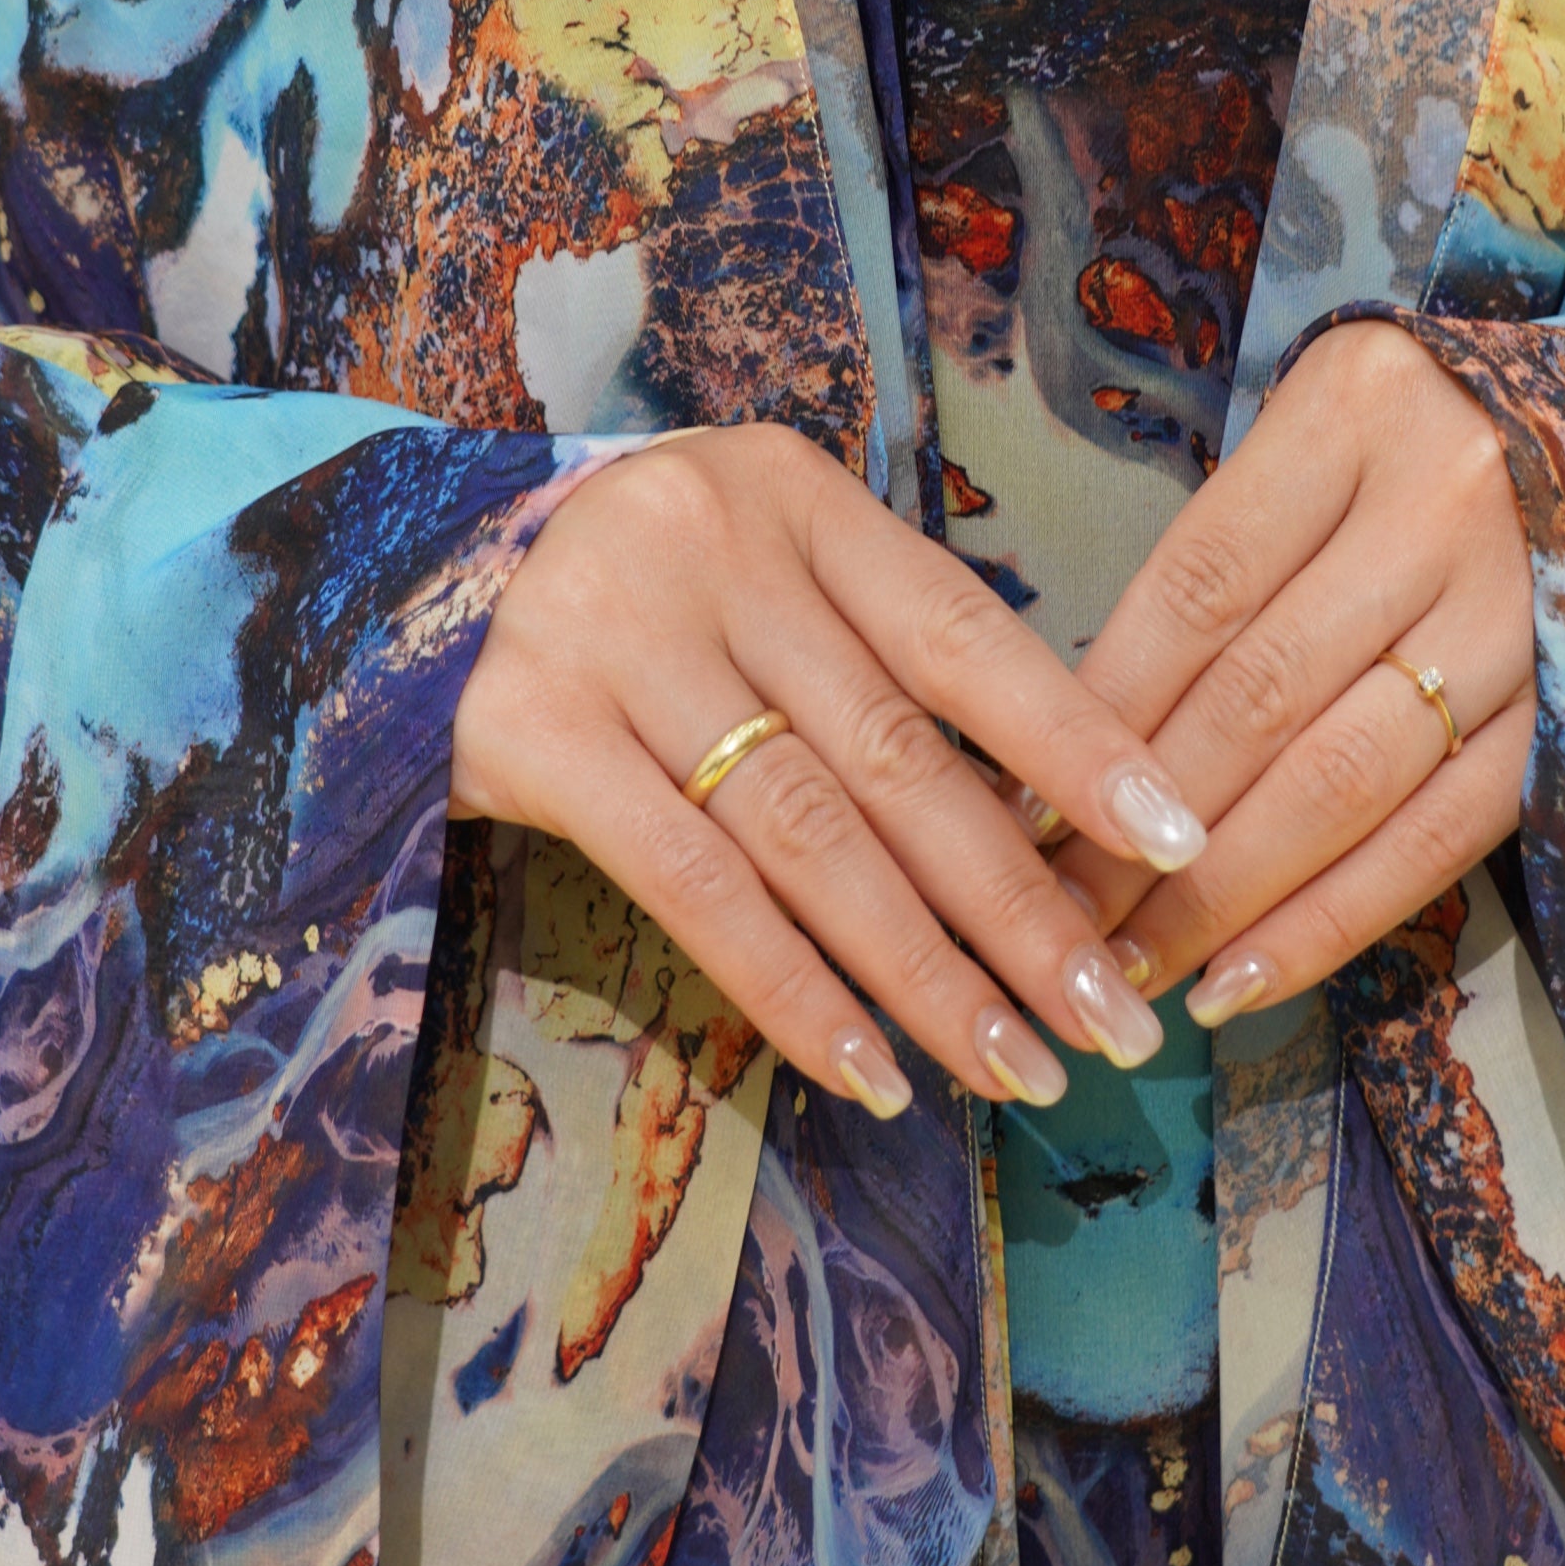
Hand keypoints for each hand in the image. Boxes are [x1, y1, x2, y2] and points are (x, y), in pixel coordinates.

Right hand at [449, 424, 1204, 1117]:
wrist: (385, 583)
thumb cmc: (627, 599)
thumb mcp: (753, 573)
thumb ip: (872, 659)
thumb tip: (1051, 824)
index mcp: (793, 494)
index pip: (967, 635)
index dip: (1078, 746)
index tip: (1179, 843)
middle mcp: (709, 547)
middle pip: (904, 760)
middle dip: (1025, 906)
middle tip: (1117, 1017)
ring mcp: (610, 637)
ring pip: (813, 840)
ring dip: (930, 974)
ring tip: (1022, 1067)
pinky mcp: (524, 734)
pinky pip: (696, 890)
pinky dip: (795, 990)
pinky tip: (872, 1071)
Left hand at [1054, 320, 1534, 1023]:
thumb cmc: (1414, 438)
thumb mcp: (1309, 435)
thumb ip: (1219, 561)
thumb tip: (1075, 736)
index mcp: (1357, 412)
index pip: (1199, 590)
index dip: (1100, 716)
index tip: (1021, 813)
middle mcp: (1448, 507)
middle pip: (1263, 696)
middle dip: (1142, 830)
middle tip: (1055, 921)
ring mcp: (1525, 613)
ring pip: (1345, 779)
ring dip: (1224, 894)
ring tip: (1132, 968)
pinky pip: (1443, 836)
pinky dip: (1336, 919)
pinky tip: (1246, 979)